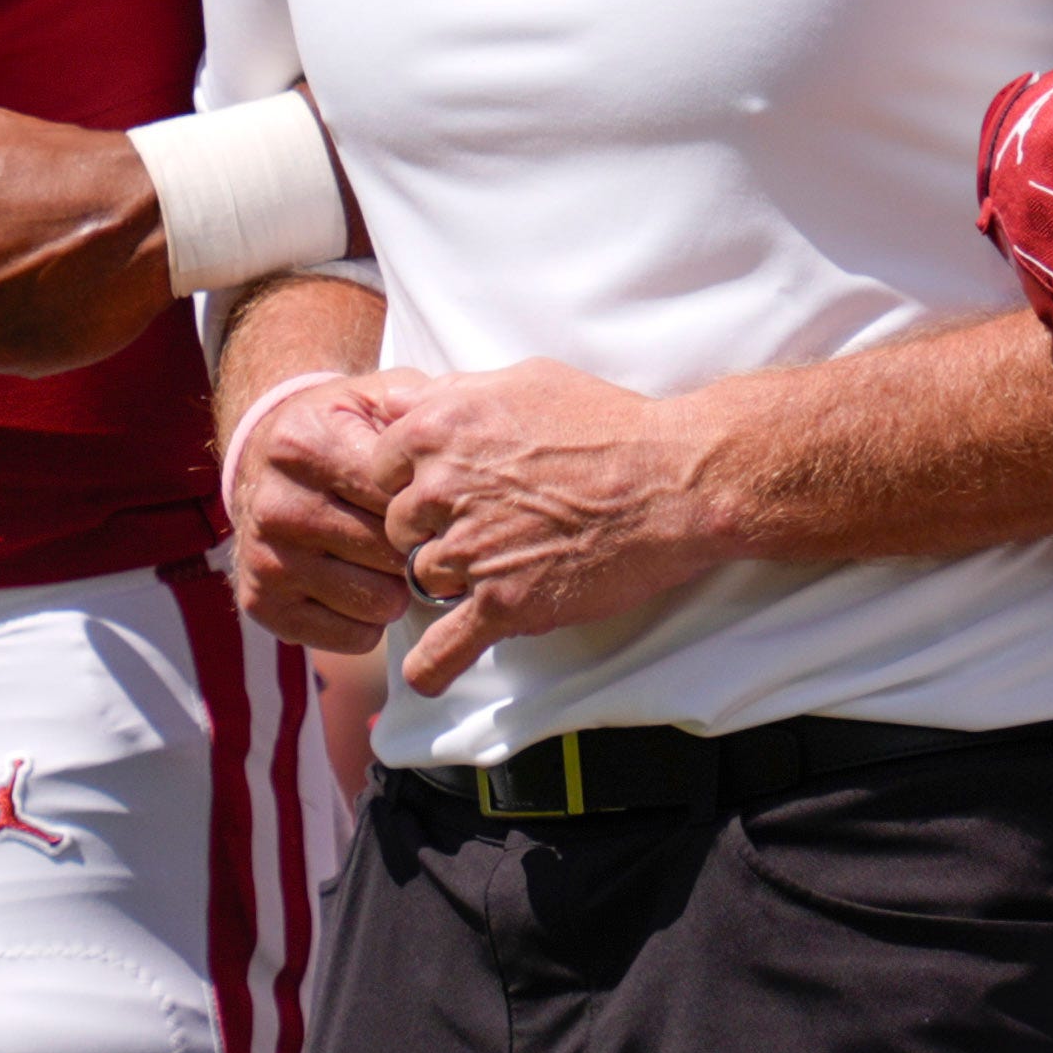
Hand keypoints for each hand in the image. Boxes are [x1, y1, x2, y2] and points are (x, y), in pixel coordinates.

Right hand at [227, 365, 432, 653]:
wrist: (262, 455)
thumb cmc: (339, 429)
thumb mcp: (376, 397)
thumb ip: (422, 407)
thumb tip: (462, 435)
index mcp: (305, 446)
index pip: (398, 498)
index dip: (432, 505)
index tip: (446, 501)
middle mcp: (277, 505)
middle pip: (392, 553)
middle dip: (420, 548)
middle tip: (425, 537)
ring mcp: (266, 559)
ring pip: (380, 602)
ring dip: (400, 588)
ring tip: (392, 560)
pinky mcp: (262, 604)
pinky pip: (353, 637)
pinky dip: (371, 619)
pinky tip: (363, 586)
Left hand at [368, 359, 741, 695]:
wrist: (673, 481)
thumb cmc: (608, 424)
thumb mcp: (522, 379)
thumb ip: (453, 393)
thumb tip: (405, 405)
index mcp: (438, 428)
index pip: (380, 470)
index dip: (412, 481)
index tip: (444, 489)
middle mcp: (440, 488)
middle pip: (399, 527)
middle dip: (433, 529)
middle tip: (487, 524)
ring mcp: (469, 550)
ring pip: (422, 578)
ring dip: (453, 579)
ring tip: (503, 564)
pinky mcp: (502, 603)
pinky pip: (442, 650)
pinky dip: (433, 667)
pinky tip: (429, 674)